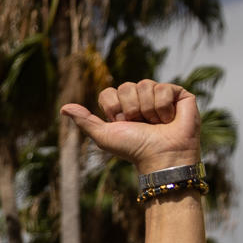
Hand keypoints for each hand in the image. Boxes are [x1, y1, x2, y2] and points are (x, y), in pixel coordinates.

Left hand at [61, 80, 200, 171]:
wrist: (161, 157)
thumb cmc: (133, 149)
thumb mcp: (104, 136)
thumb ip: (85, 120)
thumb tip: (63, 108)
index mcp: (122, 106)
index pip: (109, 92)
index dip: (113, 108)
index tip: (122, 124)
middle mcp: (141, 98)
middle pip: (126, 86)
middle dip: (130, 108)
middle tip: (140, 124)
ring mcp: (160, 95)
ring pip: (145, 85)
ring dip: (147, 110)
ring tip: (156, 124)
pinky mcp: (179, 95)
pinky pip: (163, 88)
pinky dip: (163, 107)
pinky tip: (168, 119)